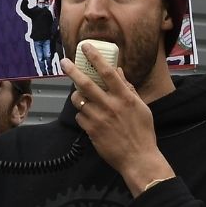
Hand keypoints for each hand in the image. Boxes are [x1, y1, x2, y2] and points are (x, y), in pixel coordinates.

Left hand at [61, 42, 169, 192]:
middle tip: (63, 62)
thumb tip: (118, 71)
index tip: (85, 47)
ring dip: (77, 96)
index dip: (95, 58)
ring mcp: (99, 118)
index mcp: (125, 98)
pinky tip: (91, 118)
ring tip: (83, 98)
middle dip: (72, 70)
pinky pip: (79, 116)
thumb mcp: (141, 108)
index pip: (108, 73)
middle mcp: (110, 106)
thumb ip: (128, 89)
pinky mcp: (91, 130)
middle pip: (86, 83)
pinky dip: (82, 114)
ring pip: (78, 100)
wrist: (138, 159)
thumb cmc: (142, 132)